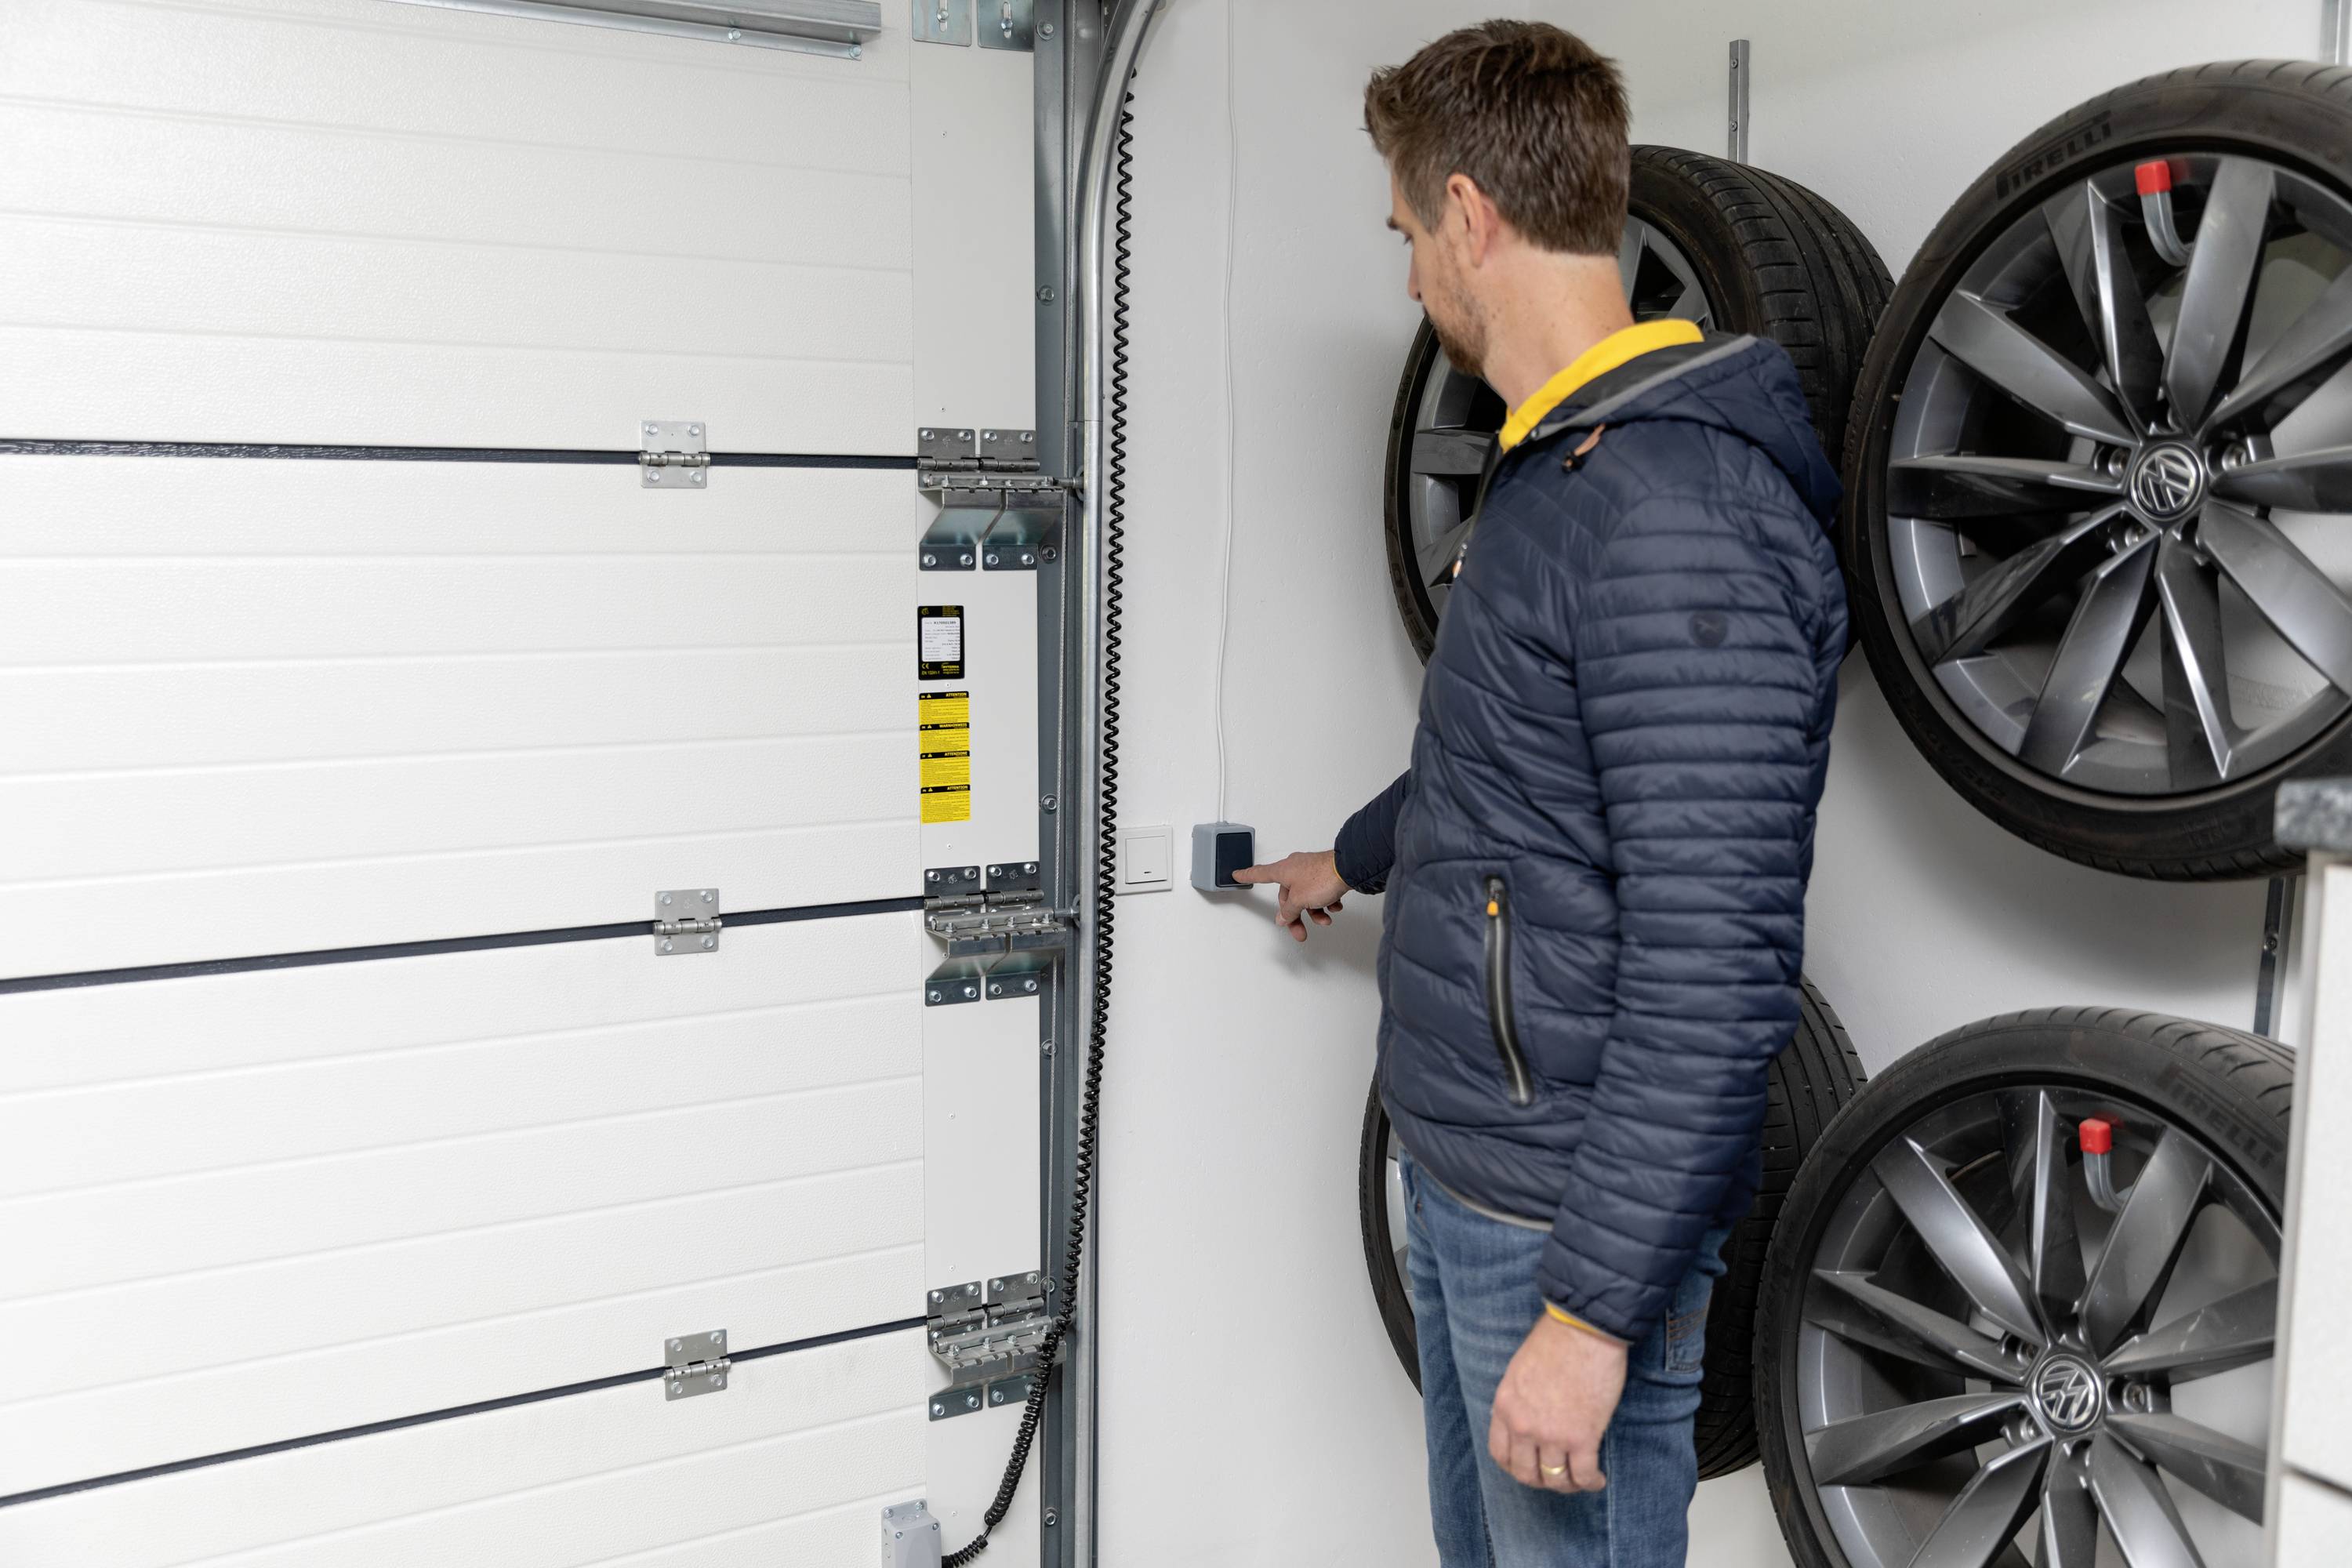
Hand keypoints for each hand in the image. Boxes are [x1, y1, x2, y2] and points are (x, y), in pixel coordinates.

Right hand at [1230, 850, 1349, 941]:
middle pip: (1288, 895)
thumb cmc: (1323, 877)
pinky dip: (1325, 902)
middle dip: (1295, 915)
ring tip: (1324, 920)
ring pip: (1306, 896)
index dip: (1247, 876)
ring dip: (1314, 912)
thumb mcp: (1299, 900)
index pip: (1259, 874)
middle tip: (1299, 931)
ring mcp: (1311, 870)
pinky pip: (1320, 892)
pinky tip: (1333, 907)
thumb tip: (1283, 917)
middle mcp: (1295, 868)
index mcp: (1283, 870)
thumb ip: (1288, 911)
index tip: (1237, 874)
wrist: (1349, 869)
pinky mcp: (1326, 874)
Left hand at [1488, 1312, 1627, 1492]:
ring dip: (1568, 1485)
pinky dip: (1591, 1483)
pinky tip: (1597, 1479)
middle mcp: (1523, 1426)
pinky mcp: (1582, 1438)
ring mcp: (1551, 1435)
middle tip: (1556, 1477)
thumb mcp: (1519, 1371)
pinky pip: (1583, 1475)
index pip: (1500, 1454)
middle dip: (1542, 1481)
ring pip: (1555, 1480)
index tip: (1531, 1467)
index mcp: (1504, 1406)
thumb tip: (1527, 1420)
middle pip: (1526, 1474)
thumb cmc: (1555, 1342)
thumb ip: (1519, 1400)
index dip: (1516, 1467)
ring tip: (1581, 1479)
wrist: (1583, 1331)